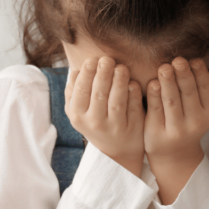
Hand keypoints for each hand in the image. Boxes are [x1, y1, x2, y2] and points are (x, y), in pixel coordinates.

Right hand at [64, 57, 144, 175]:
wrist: (117, 150)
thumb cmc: (96, 121)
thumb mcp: (79, 111)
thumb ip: (75, 91)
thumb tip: (75, 69)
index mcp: (77, 115)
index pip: (81, 90)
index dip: (87, 73)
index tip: (93, 59)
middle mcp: (94, 123)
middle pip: (99, 94)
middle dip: (103, 74)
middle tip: (107, 59)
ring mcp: (114, 127)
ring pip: (117, 102)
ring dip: (119, 82)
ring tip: (121, 67)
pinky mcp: (132, 129)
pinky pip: (133, 109)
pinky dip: (133, 95)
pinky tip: (134, 83)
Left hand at [145, 58, 208, 204]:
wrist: (174, 153)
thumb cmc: (190, 121)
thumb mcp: (207, 108)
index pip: (206, 88)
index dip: (200, 73)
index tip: (194, 59)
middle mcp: (196, 122)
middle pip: (188, 93)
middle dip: (184, 75)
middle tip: (178, 60)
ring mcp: (176, 129)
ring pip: (171, 101)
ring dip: (168, 83)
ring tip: (164, 67)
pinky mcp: (157, 133)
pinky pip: (155, 110)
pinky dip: (153, 95)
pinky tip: (152, 83)